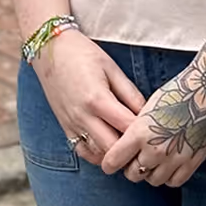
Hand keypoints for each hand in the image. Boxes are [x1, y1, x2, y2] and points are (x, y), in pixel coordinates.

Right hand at [33, 30, 145, 166]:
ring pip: (98, 155)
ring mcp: (72, 125)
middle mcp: (83, 117)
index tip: (155, 129)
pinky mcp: (65, 128)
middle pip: (112, 148)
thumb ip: (130, 93)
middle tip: (144, 142)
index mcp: (97, 99)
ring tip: (129, 145)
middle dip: (130, 148)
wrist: (50, 50)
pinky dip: (98, 155)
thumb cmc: (83, 54)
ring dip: (115, 154)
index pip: (126, 126)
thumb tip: (147, 112)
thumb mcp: (111, 68)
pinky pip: (83, 152)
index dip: (143, 131)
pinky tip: (109, 146)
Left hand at [101, 46, 205, 187]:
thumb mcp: (149, 106)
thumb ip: (136, 129)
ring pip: (152, 180)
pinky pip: (173, 182)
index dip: (110, 162)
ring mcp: (174, 159)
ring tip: (155, 158)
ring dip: (151, 172)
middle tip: (136, 157)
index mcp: (140, 132)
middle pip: (132, 174)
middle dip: (131, 167)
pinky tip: (170, 163)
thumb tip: (127, 144)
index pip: (113, 161)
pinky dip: (169, 175)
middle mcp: (155, 149)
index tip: (112, 161)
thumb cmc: (179, 91)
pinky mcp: (191, 163)